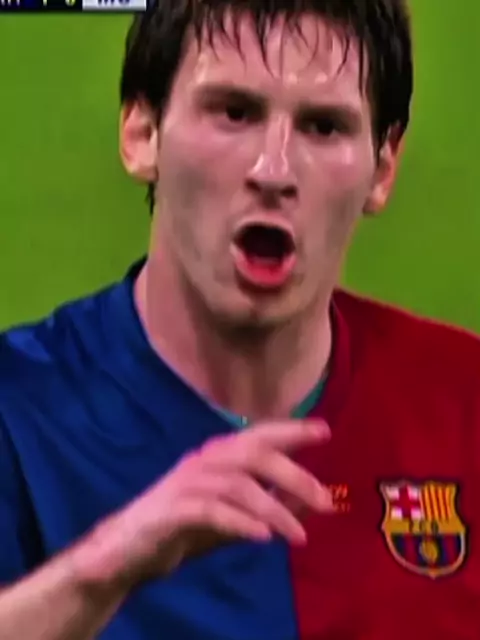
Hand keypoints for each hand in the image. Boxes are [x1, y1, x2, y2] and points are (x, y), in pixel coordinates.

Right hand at [81, 420, 332, 587]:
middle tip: (325, 502)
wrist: (128, 549)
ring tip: (299, 537)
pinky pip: (211, 511)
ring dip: (274, 510)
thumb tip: (310, 497)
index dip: (291, 430)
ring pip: (237, 483)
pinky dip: (240, 522)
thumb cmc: (185, 526)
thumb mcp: (236, 514)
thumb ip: (269, 503)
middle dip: (294, 474)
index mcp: (219, 456)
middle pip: (254, 454)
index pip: (259, 435)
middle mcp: (204, 460)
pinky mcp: (173, 509)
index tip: (324, 430)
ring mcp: (186, 482)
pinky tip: (264, 538)